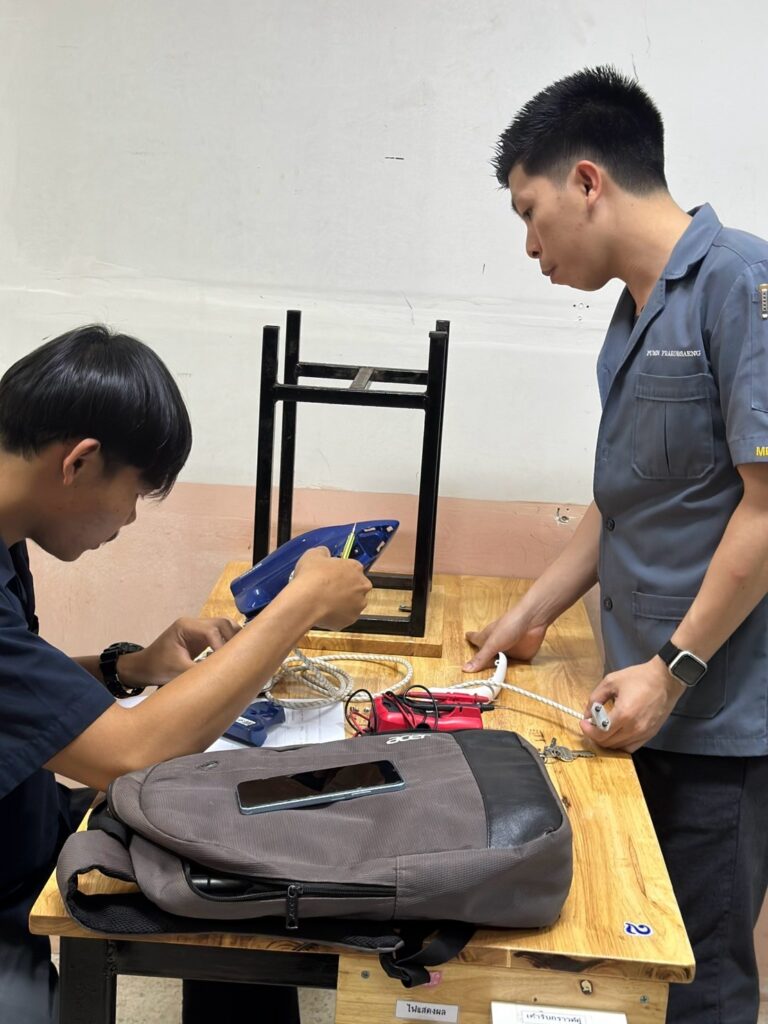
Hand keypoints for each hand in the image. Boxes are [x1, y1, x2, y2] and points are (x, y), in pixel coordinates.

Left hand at [120, 617, 240, 686]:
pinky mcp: (201, 636)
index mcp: (185, 626)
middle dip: (233, 638)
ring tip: (239, 656)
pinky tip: (233, 655)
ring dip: (233, 639)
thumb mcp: (177, 672)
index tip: (228, 662)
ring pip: (224, 626)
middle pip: (222, 623)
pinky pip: (220, 634)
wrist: (144, 667)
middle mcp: (193, 623)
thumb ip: (199, 672)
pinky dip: (229, 642)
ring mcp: (198, 628)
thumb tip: (221, 678)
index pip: (212, 631)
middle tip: (239, 657)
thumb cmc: (157, 668)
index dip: (222, 645)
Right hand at [291, 547, 371, 629]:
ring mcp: (358, 604)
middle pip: (356, 586)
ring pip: (352, 603)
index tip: (331, 575)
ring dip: (342, 603)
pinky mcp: (351, 620)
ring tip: (324, 602)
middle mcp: (362, 586)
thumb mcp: (313, 554)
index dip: (341, 572)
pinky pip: (344, 617)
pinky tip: (323, 612)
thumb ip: (323, 553)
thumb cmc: (311, 577)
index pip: (353, 568)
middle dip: (345, 588)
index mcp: (355, 567)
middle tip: (328, 590)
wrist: (307, 601)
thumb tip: (325, 554)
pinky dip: (336, 616)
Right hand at [464, 611, 546, 671]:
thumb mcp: (492, 644)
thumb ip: (481, 658)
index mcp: (486, 639)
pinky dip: (512, 672)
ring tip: (490, 680)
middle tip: (475, 670)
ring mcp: (508, 651)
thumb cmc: (509, 625)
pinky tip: (509, 678)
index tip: (466, 637)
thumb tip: (465, 669)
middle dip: (482, 662)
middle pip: (487, 655)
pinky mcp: (521, 657)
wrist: (533, 621)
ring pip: (500, 663)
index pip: (474, 639)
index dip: (471, 639)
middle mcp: (496, 645)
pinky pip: (514, 667)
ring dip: (497, 671)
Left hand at [580, 656, 684, 751]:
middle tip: (592, 724)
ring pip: (619, 747)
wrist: (665, 680)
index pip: (600, 734)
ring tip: (603, 727)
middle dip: (595, 735)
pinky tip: (617, 732)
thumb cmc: (640, 678)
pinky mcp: (650, 734)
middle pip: (608, 743)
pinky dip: (621, 743)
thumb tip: (588, 713)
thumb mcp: (611, 681)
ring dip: (607, 740)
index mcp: (623, 714)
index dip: (588, 730)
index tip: (584, 722)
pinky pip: (631, 747)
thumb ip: (595, 698)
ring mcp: (644, 733)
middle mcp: (634, 728)